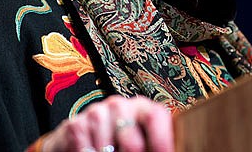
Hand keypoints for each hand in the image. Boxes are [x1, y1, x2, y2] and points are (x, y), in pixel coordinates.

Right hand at [41, 95, 173, 151]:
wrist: (83, 140)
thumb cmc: (119, 141)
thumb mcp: (140, 139)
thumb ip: (155, 142)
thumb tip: (175, 150)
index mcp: (142, 107)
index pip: (155, 117)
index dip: (161, 142)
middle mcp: (119, 105)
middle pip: (133, 142)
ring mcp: (96, 112)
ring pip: (108, 150)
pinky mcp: (76, 125)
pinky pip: (87, 151)